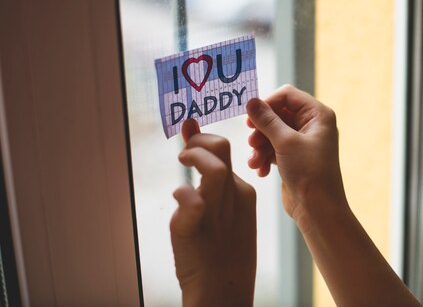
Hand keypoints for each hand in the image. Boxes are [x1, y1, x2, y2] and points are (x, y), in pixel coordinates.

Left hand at [170, 119, 256, 306]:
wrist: (224, 291)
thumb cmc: (221, 250)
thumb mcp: (223, 211)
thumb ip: (210, 179)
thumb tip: (194, 146)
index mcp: (243, 192)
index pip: (224, 151)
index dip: (203, 139)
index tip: (188, 134)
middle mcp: (232, 197)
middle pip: (221, 149)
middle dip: (199, 140)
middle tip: (184, 150)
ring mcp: (216, 213)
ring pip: (212, 169)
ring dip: (193, 157)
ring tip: (180, 161)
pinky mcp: (194, 229)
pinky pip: (191, 201)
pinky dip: (182, 194)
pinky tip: (177, 199)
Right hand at [246, 85, 346, 231]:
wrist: (318, 210)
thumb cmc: (309, 173)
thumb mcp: (285, 142)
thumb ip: (266, 120)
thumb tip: (250, 101)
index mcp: (318, 114)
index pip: (287, 95)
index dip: (267, 103)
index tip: (251, 118)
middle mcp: (312, 125)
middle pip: (277, 114)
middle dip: (261, 129)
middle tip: (251, 142)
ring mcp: (303, 141)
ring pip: (272, 132)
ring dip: (260, 146)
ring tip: (254, 161)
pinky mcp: (294, 157)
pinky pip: (273, 148)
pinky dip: (264, 157)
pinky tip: (260, 170)